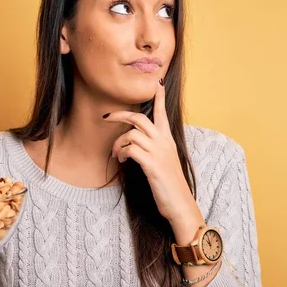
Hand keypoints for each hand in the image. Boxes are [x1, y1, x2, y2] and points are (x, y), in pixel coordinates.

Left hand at [103, 79, 199, 222]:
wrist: (180, 204)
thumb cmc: (170, 185)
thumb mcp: (165, 162)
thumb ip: (155, 149)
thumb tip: (136, 144)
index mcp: (168, 140)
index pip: (163, 113)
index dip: (159, 97)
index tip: (157, 82)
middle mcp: (164, 143)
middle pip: (140, 118)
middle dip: (120, 114)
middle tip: (106, 116)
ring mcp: (159, 153)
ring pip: (132, 134)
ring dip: (119, 142)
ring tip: (117, 154)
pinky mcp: (152, 165)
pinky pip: (131, 149)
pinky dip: (122, 153)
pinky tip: (122, 161)